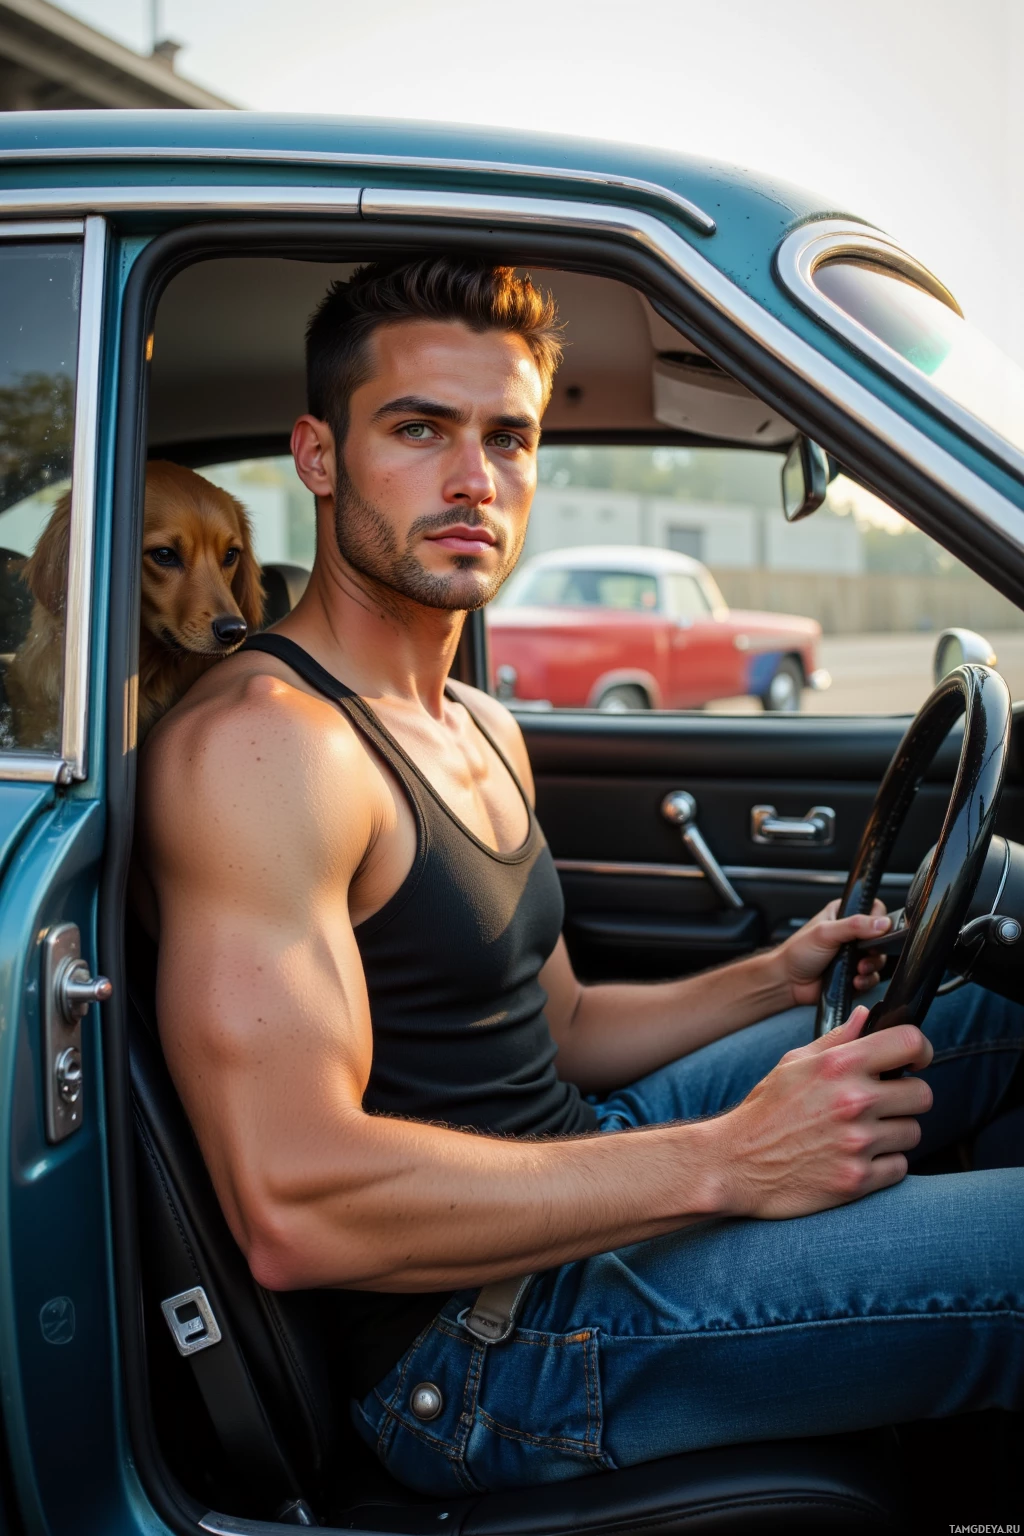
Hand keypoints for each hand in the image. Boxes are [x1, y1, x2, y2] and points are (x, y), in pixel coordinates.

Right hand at [706, 1006, 933, 1219]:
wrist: (734, 1163)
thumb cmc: (764, 1112)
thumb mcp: (793, 1063)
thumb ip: (836, 1040)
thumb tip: (867, 1017)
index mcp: (838, 1065)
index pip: (909, 1042)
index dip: (921, 1050)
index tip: (916, 1061)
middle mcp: (853, 1101)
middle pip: (922, 1094)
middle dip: (906, 1099)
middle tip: (882, 1105)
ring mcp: (857, 1143)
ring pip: (912, 1133)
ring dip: (893, 1134)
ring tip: (861, 1134)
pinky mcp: (858, 1180)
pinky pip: (899, 1167)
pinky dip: (883, 1165)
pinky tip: (856, 1159)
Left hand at [777, 898, 890, 1007]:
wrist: (788, 982)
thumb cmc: (798, 952)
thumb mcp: (825, 933)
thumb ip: (854, 925)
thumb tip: (882, 923)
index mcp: (843, 914)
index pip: (874, 909)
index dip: (878, 920)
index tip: (874, 931)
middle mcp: (852, 934)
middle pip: (881, 937)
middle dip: (876, 950)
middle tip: (864, 955)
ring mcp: (855, 955)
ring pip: (879, 959)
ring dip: (871, 967)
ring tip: (857, 970)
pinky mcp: (856, 974)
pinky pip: (872, 978)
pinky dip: (866, 981)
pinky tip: (854, 981)